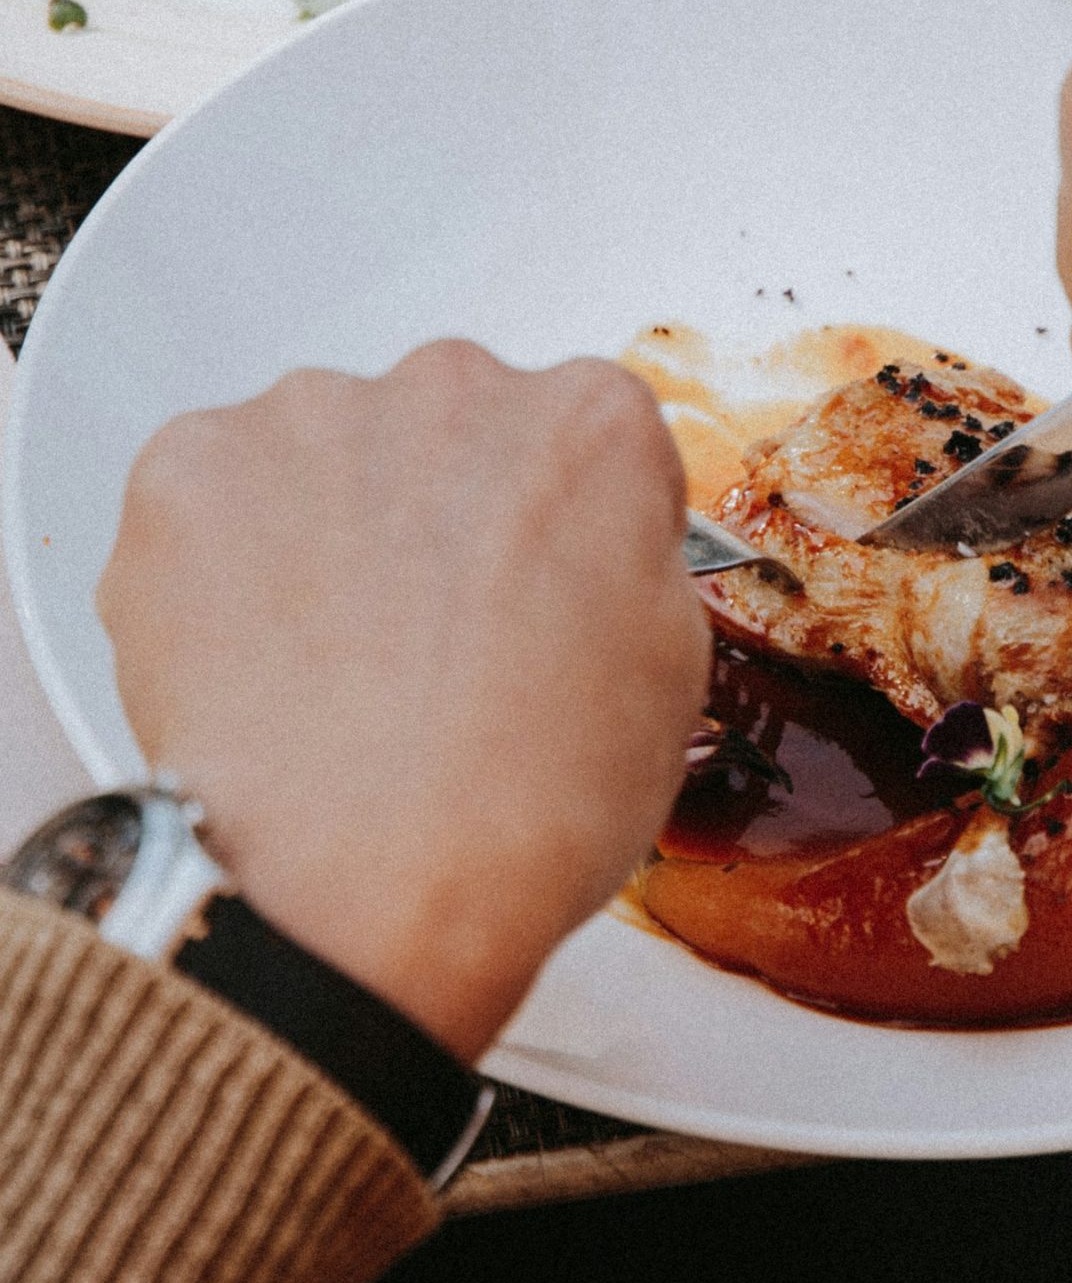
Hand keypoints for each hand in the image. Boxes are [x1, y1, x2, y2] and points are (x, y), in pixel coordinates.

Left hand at [98, 342, 709, 1060]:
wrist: (359, 896)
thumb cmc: (517, 813)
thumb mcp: (668, 684)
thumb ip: (629, 566)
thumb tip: (588, 551)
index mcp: (594, 426)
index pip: (580, 442)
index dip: (557, 532)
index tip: (536, 588)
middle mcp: (456, 386)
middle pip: (448, 433)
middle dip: (438, 518)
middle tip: (429, 641)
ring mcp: (313, 420)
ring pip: (324, 459)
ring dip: (328, 533)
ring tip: (334, 669)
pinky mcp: (192, 471)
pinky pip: (212, 501)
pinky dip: (222, 567)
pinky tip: (259, 662)